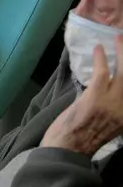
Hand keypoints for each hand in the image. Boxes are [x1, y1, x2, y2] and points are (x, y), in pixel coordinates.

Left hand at [41, 37, 122, 155]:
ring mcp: (114, 101)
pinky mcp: (97, 95)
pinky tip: (98, 48)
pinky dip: (101, 58)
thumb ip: (115, 109)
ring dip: (122, 51)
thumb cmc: (83, 139)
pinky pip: (103, 71)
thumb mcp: (109, 126)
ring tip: (119, 38)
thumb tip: (113, 91)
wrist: (68, 149)